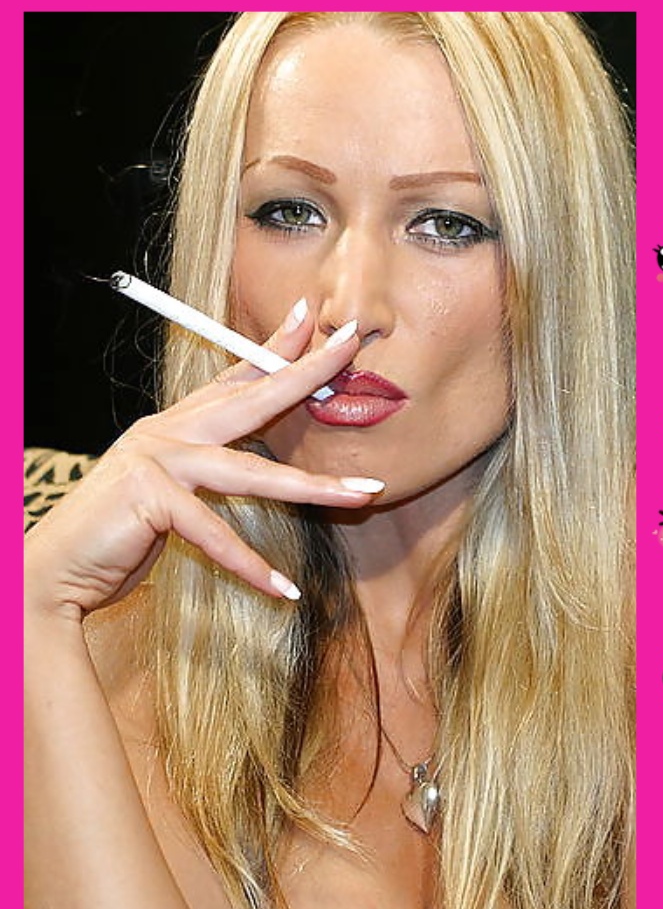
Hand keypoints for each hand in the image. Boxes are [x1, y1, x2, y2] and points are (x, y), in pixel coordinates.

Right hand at [24, 305, 377, 620]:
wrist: (52, 568)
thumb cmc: (115, 531)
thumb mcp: (166, 490)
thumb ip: (204, 473)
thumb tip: (252, 465)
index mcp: (174, 425)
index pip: (234, 378)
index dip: (274, 348)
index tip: (313, 319)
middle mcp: (168, 432)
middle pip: (251, 397)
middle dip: (305, 371)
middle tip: (350, 344)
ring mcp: (158, 459)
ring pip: (251, 471)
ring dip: (313, 486)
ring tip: (363, 494)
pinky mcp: (150, 496)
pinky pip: (214, 533)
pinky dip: (250, 566)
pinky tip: (283, 589)